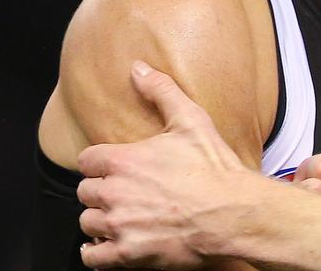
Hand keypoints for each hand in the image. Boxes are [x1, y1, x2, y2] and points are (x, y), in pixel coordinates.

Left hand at [75, 60, 258, 268]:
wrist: (235, 214)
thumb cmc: (215, 171)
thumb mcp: (191, 121)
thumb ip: (161, 91)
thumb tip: (138, 68)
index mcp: (124, 160)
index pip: (87, 161)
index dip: (101, 163)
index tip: (114, 168)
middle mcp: (115, 192)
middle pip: (85, 192)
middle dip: (102, 191)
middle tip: (123, 193)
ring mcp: (119, 225)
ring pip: (88, 222)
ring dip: (102, 220)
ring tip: (121, 218)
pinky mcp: (127, 254)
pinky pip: (92, 258)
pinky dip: (97, 253)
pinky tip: (108, 245)